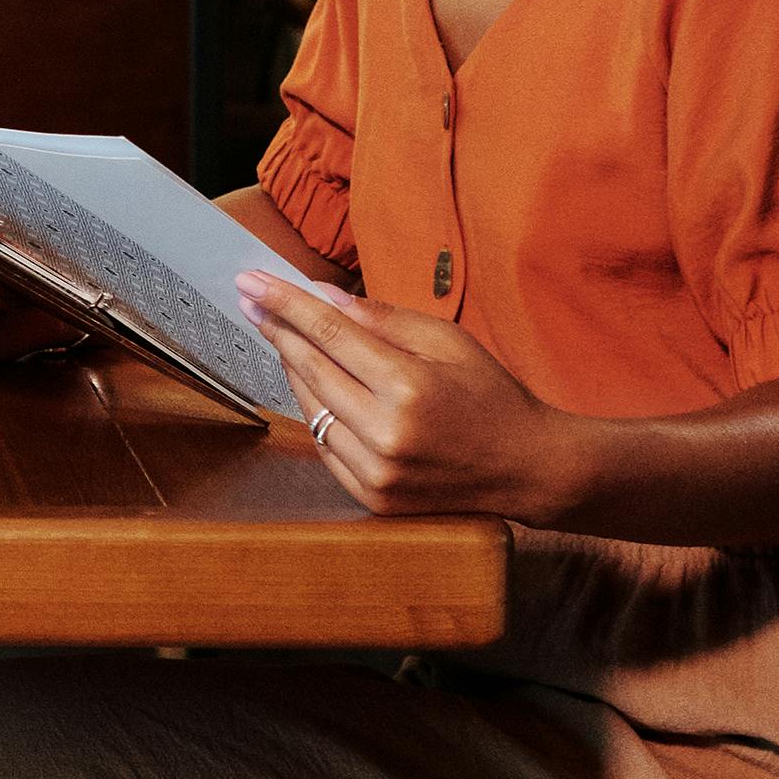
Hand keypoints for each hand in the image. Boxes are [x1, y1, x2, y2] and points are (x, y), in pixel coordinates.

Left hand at [239, 274, 573, 518]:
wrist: (526, 467)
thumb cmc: (490, 395)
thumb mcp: (448, 340)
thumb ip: (382, 319)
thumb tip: (322, 296)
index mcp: (407, 387)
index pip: (329, 333)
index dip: (285, 303)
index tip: (252, 280)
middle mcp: (385, 433)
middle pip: (311, 369)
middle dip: (277, 329)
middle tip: (252, 301)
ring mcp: (376, 472)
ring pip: (311, 409)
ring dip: (292, 369)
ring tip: (282, 337)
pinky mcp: (372, 497)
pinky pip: (324, 446)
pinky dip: (315, 412)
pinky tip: (310, 384)